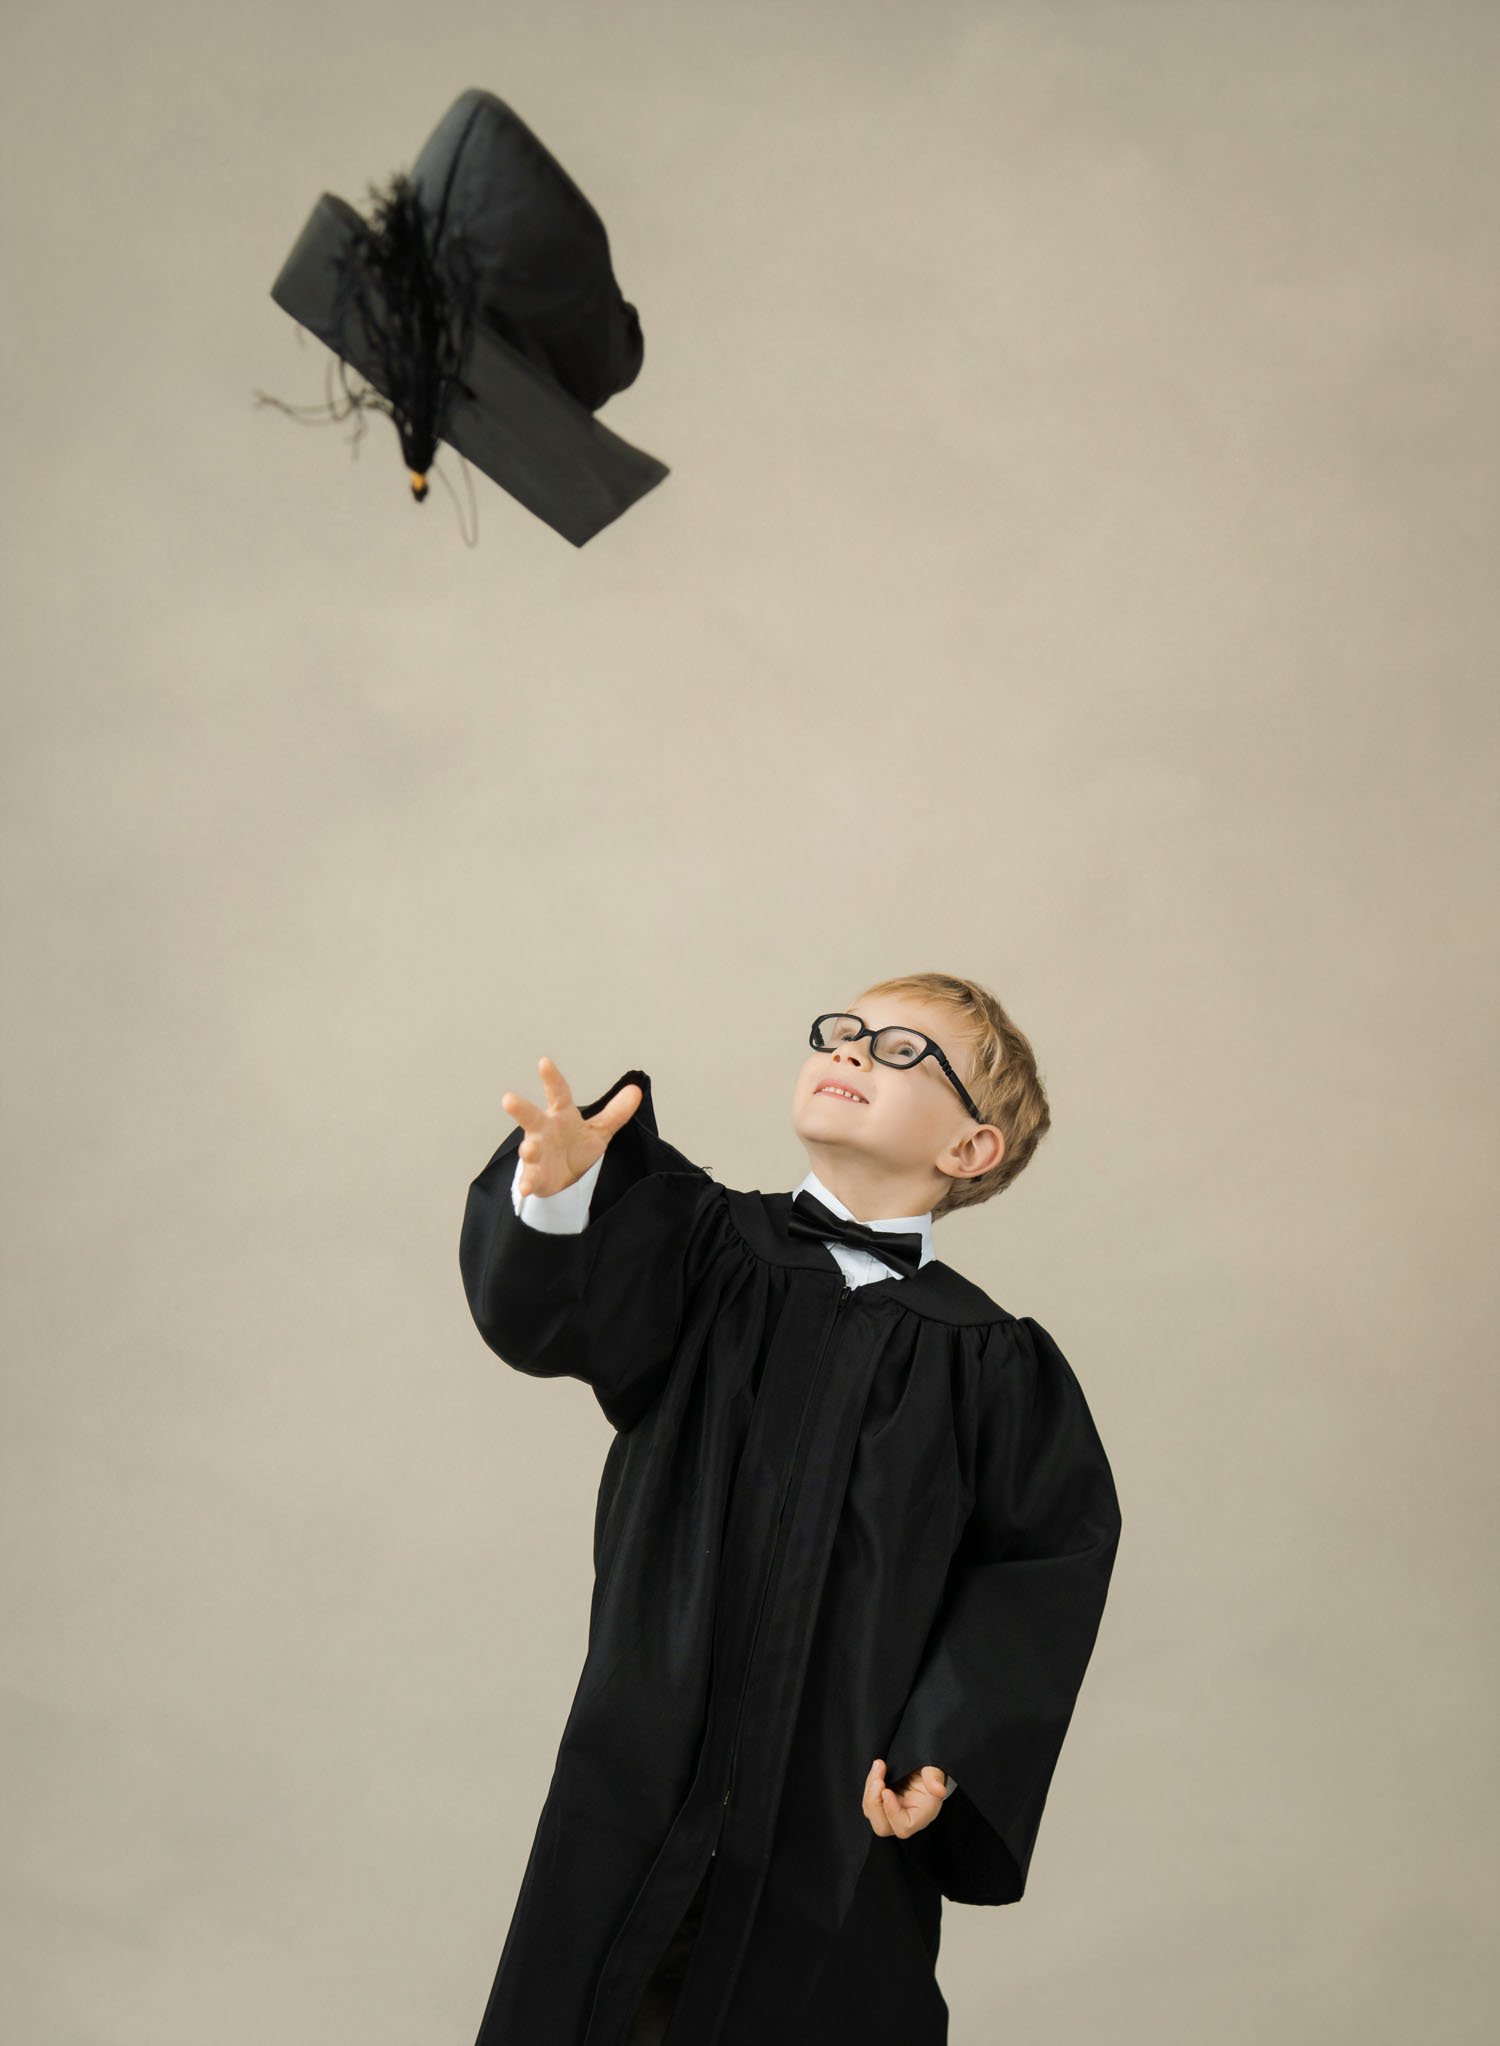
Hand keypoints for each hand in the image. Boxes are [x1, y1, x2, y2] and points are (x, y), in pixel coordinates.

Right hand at [502, 1056, 643, 1199]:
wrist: (565, 1179)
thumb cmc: (575, 1147)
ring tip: (528, 1148)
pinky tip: (526, 1187)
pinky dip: (528, 1183)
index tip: (544, 1062)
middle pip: (532, 1117)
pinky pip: (531, 1179)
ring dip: (528, 1149)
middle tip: (508, 1099)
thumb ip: (616, 1112)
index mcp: (561, 1116)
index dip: (552, 1079)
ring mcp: (538, 1154)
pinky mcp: (536, 1177)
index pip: (558, 1094)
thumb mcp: (598, 1130)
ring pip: (529, 1149)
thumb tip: (636, 1090)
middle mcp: (544, 1131)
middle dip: (520, 1109)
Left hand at [863, 1759, 951, 1838]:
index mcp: (923, 1814)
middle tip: (878, 1779)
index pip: (903, 1827)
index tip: (886, 1791)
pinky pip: (870, 1802)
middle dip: (874, 1803)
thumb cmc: (931, 1769)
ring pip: (872, 1813)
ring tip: (879, 1766)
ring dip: (870, 1789)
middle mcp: (907, 1817)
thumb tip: (939, 1790)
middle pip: (882, 1827)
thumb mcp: (935, 1769)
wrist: (924, 1763)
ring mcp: (894, 1811)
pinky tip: (877, 1770)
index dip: (892, 1813)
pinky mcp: (884, 1804)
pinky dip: (870, 1786)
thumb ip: (935, 1778)